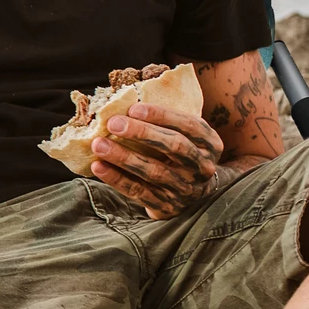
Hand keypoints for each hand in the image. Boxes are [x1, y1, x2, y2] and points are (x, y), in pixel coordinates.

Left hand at [90, 101, 224, 218]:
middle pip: (175, 147)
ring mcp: (186, 189)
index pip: (190, 125)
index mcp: (210, 143)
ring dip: (124, 157)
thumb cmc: (182, 156)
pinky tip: (98, 166)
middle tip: (113, 123)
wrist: (197, 197)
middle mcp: (202, 167)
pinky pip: (139, 192)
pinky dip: (117, 179)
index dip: (162, 115)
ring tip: (99, 144)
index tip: (133, 108)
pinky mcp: (167, 206)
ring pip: (154, 171)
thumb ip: (167, 123)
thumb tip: (124, 102)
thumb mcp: (187, 138)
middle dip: (142, 133)